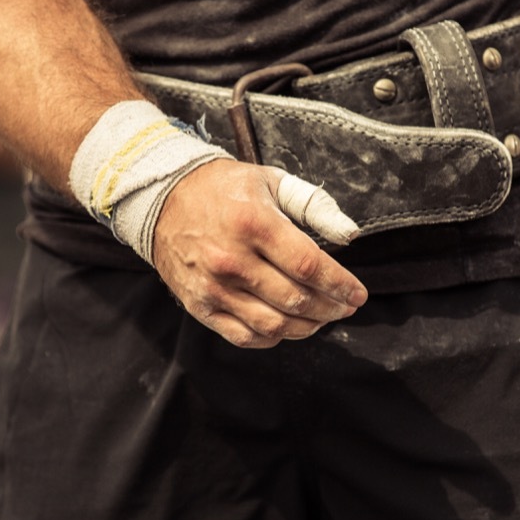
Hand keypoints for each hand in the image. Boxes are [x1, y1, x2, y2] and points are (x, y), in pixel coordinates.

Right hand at [152, 159, 367, 346]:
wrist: (161, 198)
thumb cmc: (223, 189)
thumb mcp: (271, 181)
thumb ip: (314, 205)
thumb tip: (350, 234)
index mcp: (254, 224)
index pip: (309, 266)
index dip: (340, 285)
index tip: (358, 294)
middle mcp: (232, 260)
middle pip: (296, 300)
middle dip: (331, 308)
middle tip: (345, 306)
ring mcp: (214, 287)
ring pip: (273, 325)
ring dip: (307, 327)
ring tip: (322, 318)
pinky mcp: (200, 306)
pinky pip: (244, 336)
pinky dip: (273, 338)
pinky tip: (288, 327)